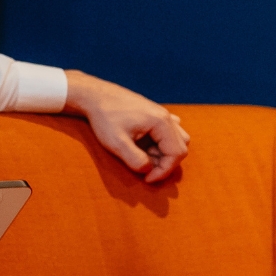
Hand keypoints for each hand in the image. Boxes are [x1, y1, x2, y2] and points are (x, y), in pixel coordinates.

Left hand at [64, 70, 189, 183]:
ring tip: (143, 156)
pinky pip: (168, 132)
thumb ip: (135, 160)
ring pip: (176, 140)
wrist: (95, 96)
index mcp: (161, 122)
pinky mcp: (154, 114)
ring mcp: (161, 113)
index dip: (164, 171)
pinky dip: (161, 143)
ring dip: (163, 154)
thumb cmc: (105, 117)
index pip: (177, 154)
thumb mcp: (117, 143)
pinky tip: (144, 145)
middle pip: (180, 147)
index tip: (147, 179)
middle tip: (144, 169)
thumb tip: (148, 170)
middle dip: (165, 163)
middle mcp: (166, 116)